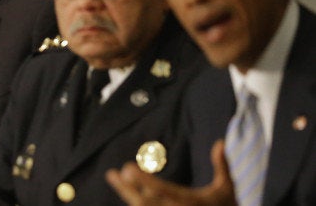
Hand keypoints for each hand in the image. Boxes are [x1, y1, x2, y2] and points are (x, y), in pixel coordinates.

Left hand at [106, 140, 236, 205]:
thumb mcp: (226, 189)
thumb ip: (222, 166)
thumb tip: (220, 142)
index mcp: (189, 202)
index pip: (161, 190)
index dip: (143, 180)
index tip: (126, 168)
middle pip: (143, 203)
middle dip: (127, 189)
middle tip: (113, 174)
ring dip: (129, 196)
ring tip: (117, 179)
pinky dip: (137, 205)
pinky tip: (129, 194)